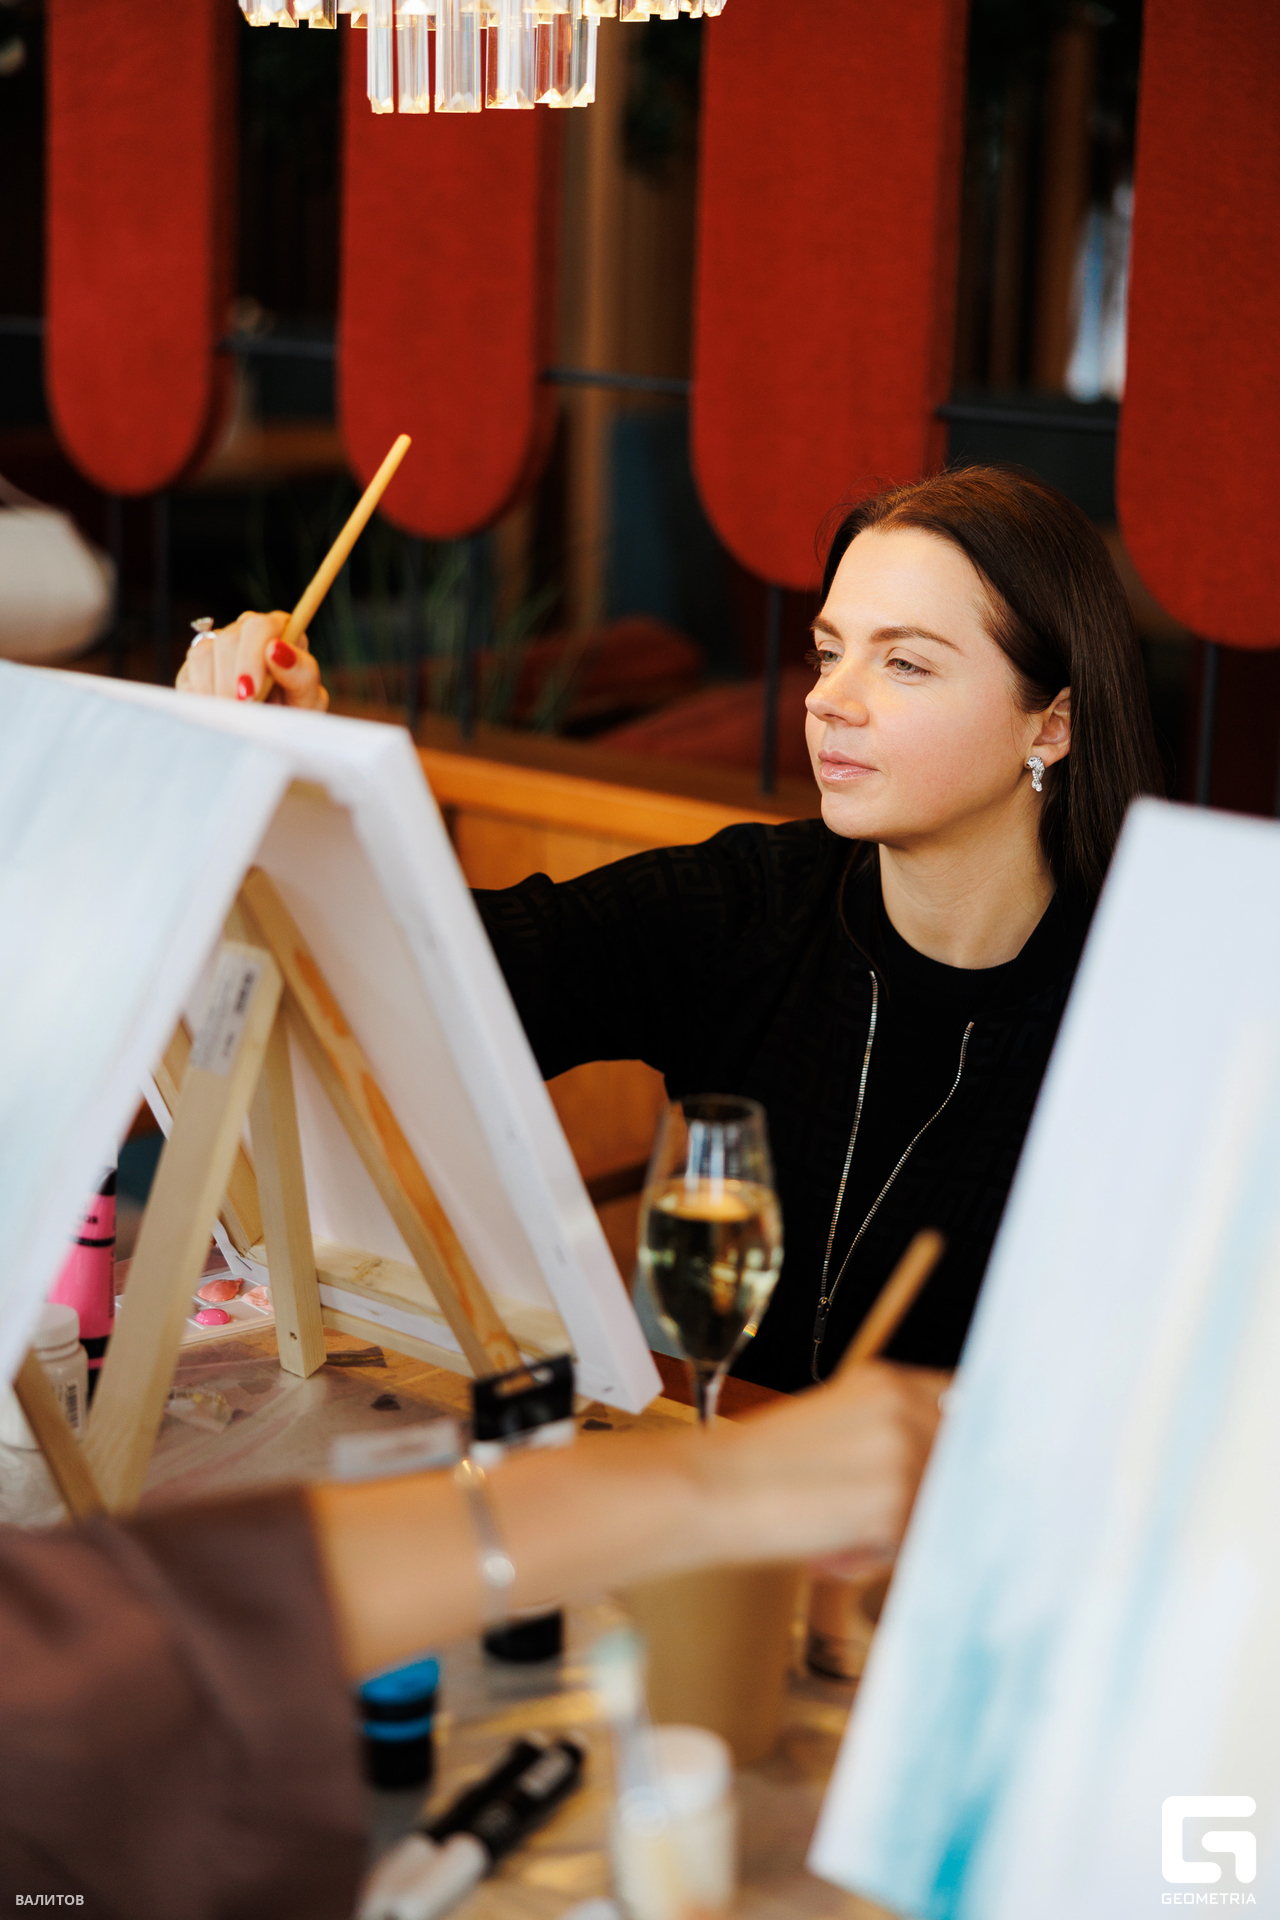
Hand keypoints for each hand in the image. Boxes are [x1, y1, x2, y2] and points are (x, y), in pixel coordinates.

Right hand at [175, 610, 328, 710]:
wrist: (268, 736)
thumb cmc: (295, 714)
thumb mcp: (308, 700)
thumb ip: (301, 673)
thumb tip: (276, 649)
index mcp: (281, 631)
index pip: (262, 626)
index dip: (252, 657)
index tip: (251, 692)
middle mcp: (248, 632)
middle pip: (230, 638)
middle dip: (233, 679)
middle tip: (240, 710)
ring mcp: (220, 645)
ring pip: (205, 653)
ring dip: (218, 690)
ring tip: (233, 716)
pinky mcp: (196, 665)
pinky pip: (190, 671)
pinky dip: (202, 695)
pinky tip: (218, 713)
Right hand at [692, 1361, 947, 1572]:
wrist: (713, 1488)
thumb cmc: (762, 1465)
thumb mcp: (834, 1421)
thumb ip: (889, 1431)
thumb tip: (940, 1466)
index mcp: (886, 1381)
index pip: (960, 1410)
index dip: (955, 1449)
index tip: (944, 1479)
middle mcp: (903, 1409)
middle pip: (957, 1466)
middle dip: (929, 1499)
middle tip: (872, 1519)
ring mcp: (902, 1456)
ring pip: (936, 1510)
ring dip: (899, 1533)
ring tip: (838, 1534)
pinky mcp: (892, 1506)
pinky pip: (912, 1546)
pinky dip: (876, 1560)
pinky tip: (831, 1550)